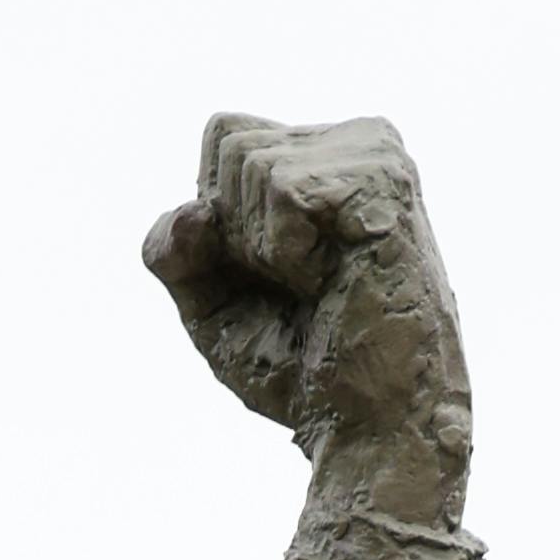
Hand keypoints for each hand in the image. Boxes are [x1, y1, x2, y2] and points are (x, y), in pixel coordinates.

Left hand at [144, 118, 472, 534]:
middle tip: (296, 287)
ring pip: (251, 160)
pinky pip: (282, 186)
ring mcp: (374, 154)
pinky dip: (285, 251)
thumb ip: (175, 251)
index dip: (214, 216)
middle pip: (229, 141)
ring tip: (320, 285)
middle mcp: (353, 143)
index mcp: (321, 159)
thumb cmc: (298, 371)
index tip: (263, 273)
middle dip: (233, 233)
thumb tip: (192, 210)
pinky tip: (332, 280)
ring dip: (262, 248)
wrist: (364, 426)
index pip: (223, 133)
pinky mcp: (384, 180)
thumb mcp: (210, 306)